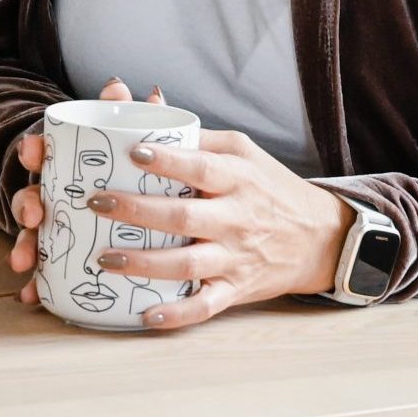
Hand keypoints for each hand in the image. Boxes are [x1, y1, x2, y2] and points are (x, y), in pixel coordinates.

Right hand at [6, 76, 152, 299]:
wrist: (108, 209)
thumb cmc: (115, 172)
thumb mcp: (126, 147)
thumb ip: (133, 119)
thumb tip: (152, 95)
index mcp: (63, 165)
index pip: (42, 151)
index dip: (34, 149)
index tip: (32, 151)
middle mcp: (52, 195)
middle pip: (32, 197)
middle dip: (27, 205)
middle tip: (33, 216)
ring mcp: (53, 228)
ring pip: (32, 236)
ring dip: (24, 247)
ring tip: (22, 262)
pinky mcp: (59, 256)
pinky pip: (43, 270)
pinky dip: (34, 283)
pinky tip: (30, 296)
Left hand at [86, 123, 353, 330]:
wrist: (320, 237)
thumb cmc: (269, 186)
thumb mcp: (241, 151)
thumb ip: (194, 135)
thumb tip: (146, 101)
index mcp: (237, 178)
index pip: (201, 167)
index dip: (167, 160)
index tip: (132, 152)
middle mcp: (237, 218)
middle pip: (184, 217)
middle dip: (137, 211)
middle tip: (97, 202)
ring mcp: (236, 257)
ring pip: (187, 263)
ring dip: (144, 263)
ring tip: (105, 257)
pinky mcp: (236, 289)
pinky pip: (205, 306)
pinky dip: (176, 315)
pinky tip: (145, 315)